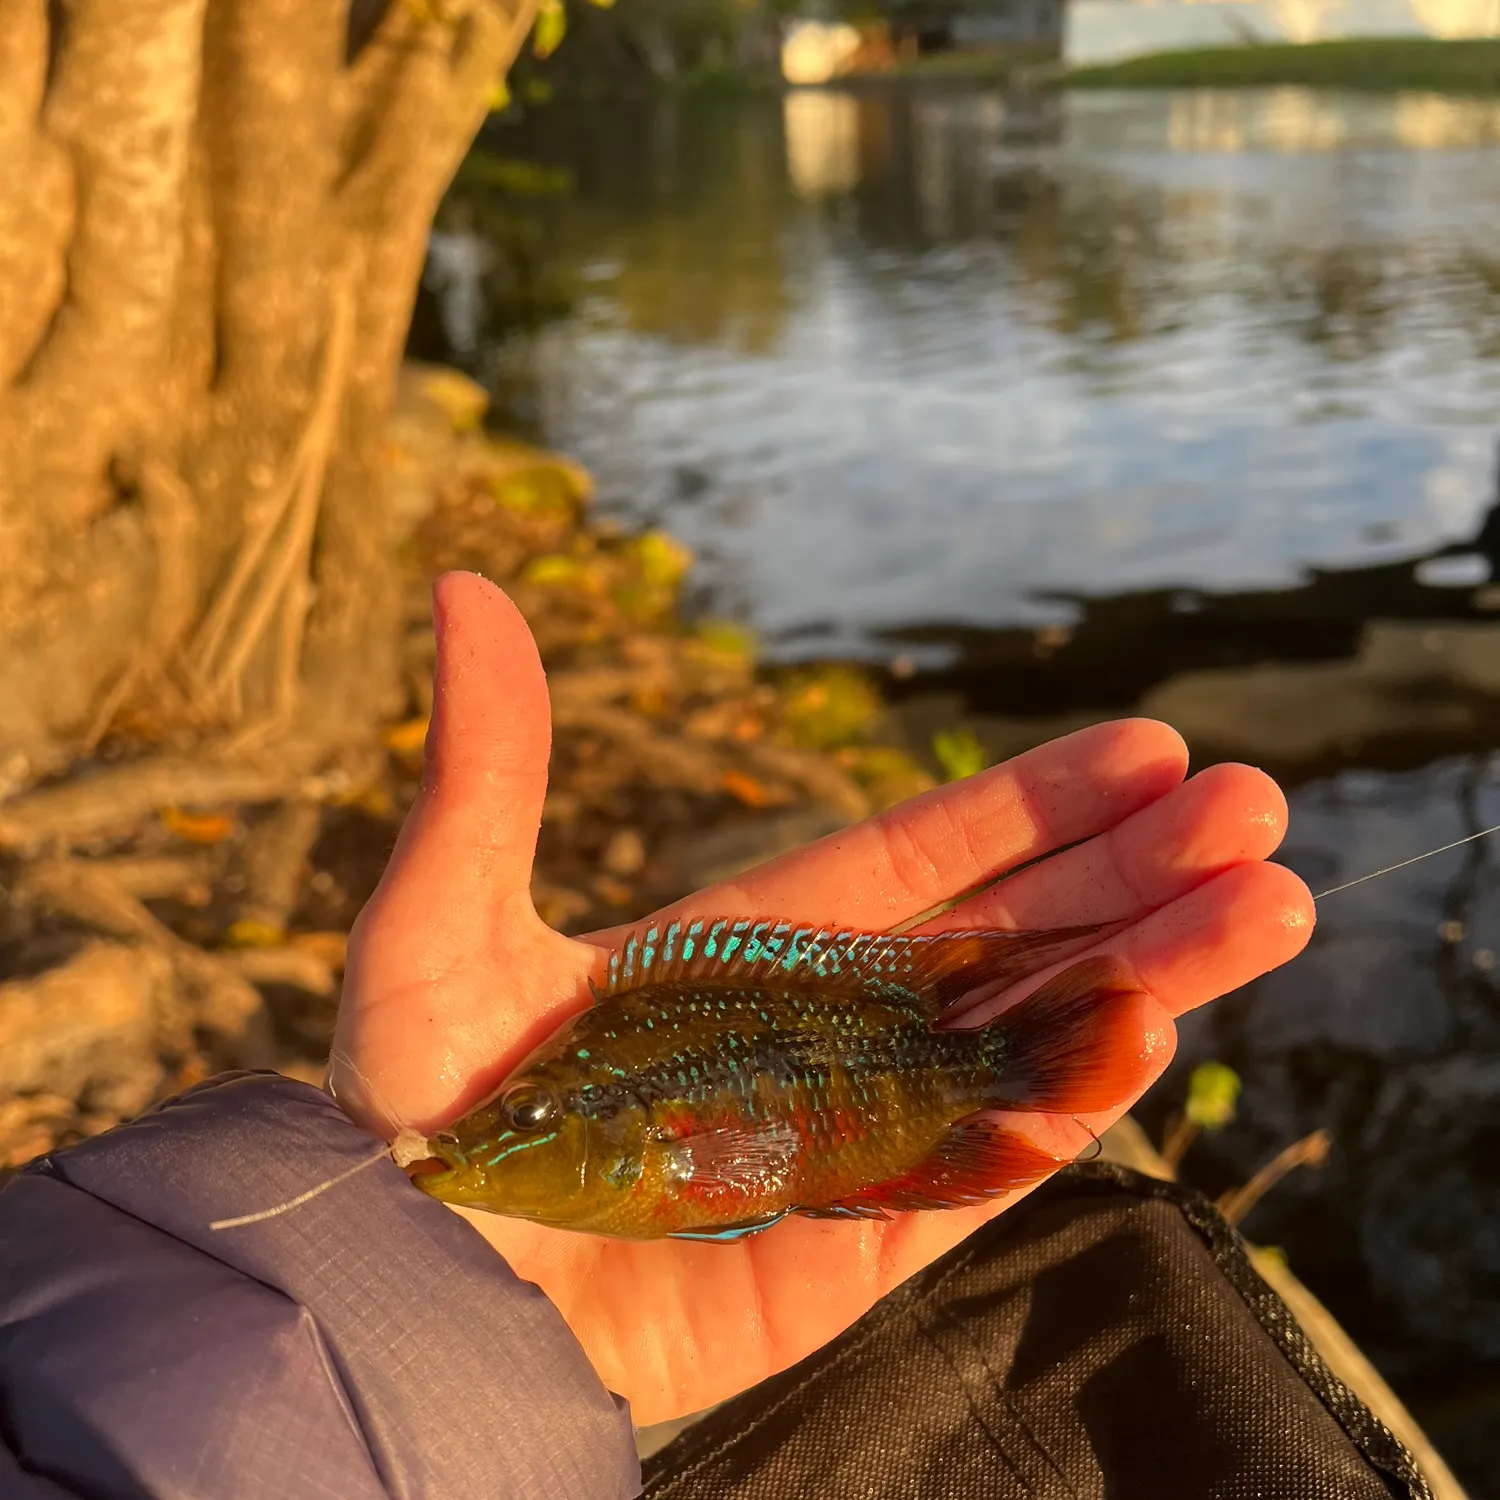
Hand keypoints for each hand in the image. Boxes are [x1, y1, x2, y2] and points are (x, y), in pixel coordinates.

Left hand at [332, 572, 1312, 1423]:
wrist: (419, 1304)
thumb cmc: (420, 1109)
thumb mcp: (441, 914)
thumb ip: (490, 765)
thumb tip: (462, 589)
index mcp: (750, 944)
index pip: (921, 857)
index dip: (1031, 803)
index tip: (1144, 749)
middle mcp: (823, 1027)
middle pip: (1006, 934)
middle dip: (1131, 871)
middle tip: (1258, 807)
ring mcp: (857, 1129)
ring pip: (1026, 1037)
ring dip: (1147, 971)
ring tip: (1272, 902)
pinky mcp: (866, 1234)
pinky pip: (990, 1159)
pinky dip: (1071, 1100)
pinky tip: (1153, 1027)